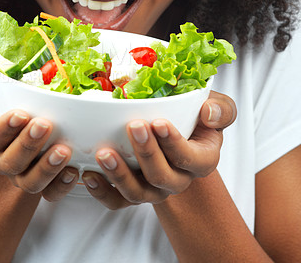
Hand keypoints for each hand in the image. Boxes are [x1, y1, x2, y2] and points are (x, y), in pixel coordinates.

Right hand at [0, 74, 78, 200]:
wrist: (25, 107)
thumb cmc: (1, 94)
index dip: (1, 130)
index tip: (20, 114)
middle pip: (8, 162)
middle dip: (27, 145)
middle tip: (44, 125)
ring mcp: (20, 171)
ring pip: (28, 182)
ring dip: (45, 168)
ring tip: (62, 151)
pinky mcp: (41, 179)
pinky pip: (50, 191)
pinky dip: (61, 184)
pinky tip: (73, 171)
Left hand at [81, 91, 236, 208]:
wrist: (177, 136)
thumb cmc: (195, 119)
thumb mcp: (216, 109)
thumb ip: (221, 109)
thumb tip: (207, 112)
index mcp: (201, 160)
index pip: (190, 158)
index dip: (174, 143)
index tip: (158, 122)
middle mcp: (178, 179)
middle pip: (162, 177)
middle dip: (147, 152)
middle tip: (133, 126)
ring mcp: (154, 189)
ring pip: (138, 193)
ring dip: (120, 175)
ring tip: (104, 154)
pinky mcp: (133, 192)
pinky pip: (117, 201)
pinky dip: (102, 191)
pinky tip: (89, 174)